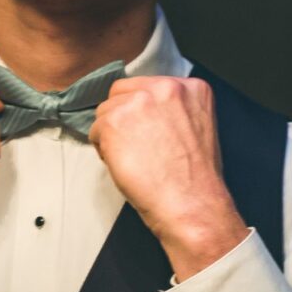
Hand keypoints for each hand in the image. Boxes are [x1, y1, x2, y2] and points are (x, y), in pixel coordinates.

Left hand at [87, 76, 248, 279]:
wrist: (192, 204)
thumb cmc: (195, 177)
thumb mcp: (196, 127)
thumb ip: (172, 110)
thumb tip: (143, 109)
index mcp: (189, 87)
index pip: (146, 86)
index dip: (140, 111)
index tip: (146, 130)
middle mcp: (164, 87)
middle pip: (121, 93)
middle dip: (122, 118)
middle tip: (136, 146)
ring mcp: (138, 102)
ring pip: (105, 112)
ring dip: (111, 135)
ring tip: (134, 158)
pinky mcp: (114, 121)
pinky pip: (94, 131)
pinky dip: (103, 150)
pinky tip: (125, 164)